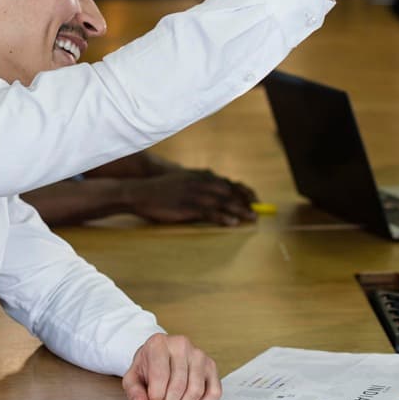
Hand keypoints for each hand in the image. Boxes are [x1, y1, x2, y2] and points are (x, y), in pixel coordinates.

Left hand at [122, 333, 220, 399]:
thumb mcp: (132, 378)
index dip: (154, 399)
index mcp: (158, 343)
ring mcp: (199, 354)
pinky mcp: (211, 365)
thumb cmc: (147, 367)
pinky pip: (214, 392)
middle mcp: (181, 344)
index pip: (159, 378)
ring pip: (196, 391)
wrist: (161, 354)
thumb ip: (134, 392)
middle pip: (178, 388)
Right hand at [128, 169, 257, 225]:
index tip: (254, 199)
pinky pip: (210, 212)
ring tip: (252, 218)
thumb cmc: (162, 189)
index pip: (229, 182)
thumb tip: (214, 194)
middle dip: (246, 201)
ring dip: (240, 210)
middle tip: (257, 211)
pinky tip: (233, 223)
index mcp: (201, 176)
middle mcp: (201, 182)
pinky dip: (224, 217)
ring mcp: (195, 193)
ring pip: (224, 202)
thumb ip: (199, 184)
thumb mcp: (183, 181)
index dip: (244, 191)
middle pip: (230, 192)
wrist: (140, 191)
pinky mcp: (188, 206)